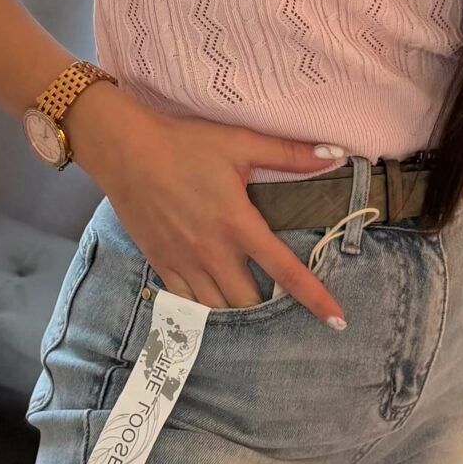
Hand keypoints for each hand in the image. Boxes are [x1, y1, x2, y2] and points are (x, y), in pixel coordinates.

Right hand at [64, 86, 348, 327]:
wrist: (125, 151)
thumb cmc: (185, 144)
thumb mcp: (241, 143)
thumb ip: (289, 153)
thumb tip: (337, 153)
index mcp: (238, 225)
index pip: (285, 270)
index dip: (314, 298)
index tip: (337, 320)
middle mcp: (212, 252)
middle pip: (248, 304)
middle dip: (268, 312)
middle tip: (283, 308)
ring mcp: (183, 262)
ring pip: (216, 310)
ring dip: (236, 315)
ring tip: (250, 311)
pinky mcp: (160, 263)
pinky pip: (185, 303)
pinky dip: (202, 309)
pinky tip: (212, 304)